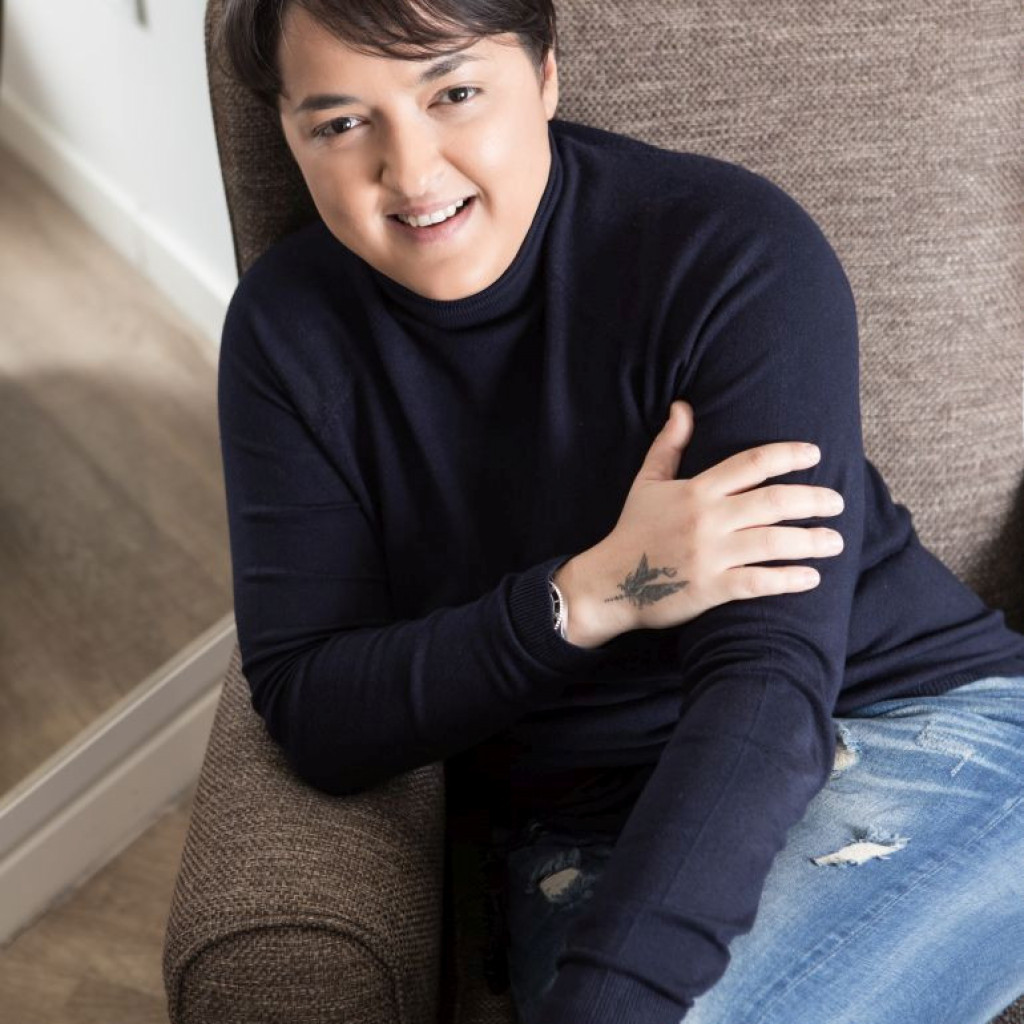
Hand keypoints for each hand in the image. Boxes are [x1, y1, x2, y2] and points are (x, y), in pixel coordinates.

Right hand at [553, 400, 844, 646]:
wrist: (610, 582)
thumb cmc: (633, 530)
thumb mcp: (647, 483)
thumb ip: (669, 446)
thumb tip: (683, 407)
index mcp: (696, 490)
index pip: (751, 463)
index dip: (787, 455)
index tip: (814, 453)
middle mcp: (707, 519)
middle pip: (773, 502)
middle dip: (813, 500)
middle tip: (838, 502)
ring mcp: (710, 554)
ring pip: (773, 543)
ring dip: (811, 541)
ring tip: (835, 542)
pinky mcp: (711, 588)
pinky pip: (759, 582)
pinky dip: (789, 579)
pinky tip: (811, 577)